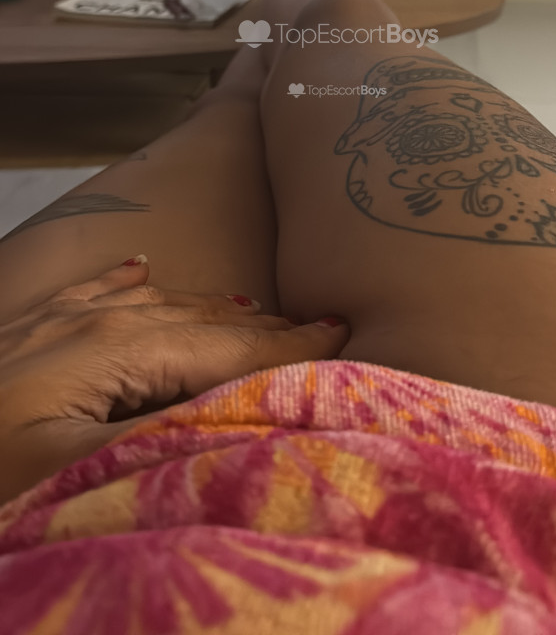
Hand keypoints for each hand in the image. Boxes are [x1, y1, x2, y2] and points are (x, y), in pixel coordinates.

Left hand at [0, 258, 348, 503]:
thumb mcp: (70, 466)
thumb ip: (157, 433)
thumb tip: (238, 413)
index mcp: (110, 350)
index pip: (218, 342)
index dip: (282, 342)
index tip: (340, 332)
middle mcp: (89, 324)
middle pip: (194, 318)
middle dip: (260, 323)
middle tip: (321, 323)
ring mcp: (54, 325)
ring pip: (151, 305)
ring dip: (207, 308)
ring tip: (254, 306)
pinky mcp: (27, 336)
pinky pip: (93, 296)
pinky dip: (130, 287)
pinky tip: (142, 273)